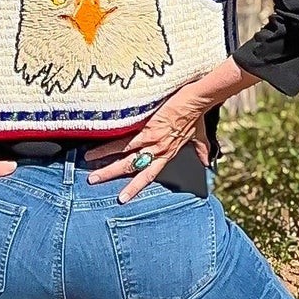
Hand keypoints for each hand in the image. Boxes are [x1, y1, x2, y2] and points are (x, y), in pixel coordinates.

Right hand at [85, 84, 212, 201]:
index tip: (122, 197)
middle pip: (133, 169)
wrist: (197, 100)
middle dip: (113, 176)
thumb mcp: (199, 135)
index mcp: (168, 153)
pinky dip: (109, 148)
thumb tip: (207, 161)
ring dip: (107, 166)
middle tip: (94, 183)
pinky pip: (125, 142)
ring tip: (91, 171)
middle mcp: (159, 151)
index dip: (135, 186)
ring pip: (125, 158)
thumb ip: (200, 149)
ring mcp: (152, 141)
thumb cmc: (197, 115)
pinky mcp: (148, 130)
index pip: (149, 174)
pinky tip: (94, 151)